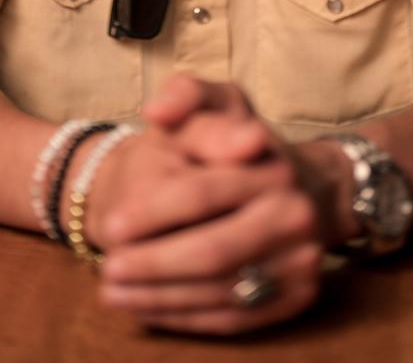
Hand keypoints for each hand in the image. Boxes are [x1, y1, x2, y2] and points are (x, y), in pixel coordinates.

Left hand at [91, 77, 337, 334]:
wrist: (297, 185)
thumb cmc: (234, 141)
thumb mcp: (214, 103)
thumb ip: (186, 94)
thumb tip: (159, 111)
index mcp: (271, 161)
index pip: (203, 193)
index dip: (154, 212)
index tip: (113, 225)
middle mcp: (296, 212)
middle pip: (215, 252)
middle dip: (155, 265)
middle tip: (109, 272)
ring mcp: (302, 258)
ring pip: (222, 291)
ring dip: (161, 297)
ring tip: (114, 292)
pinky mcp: (298, 295)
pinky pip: (235, 318)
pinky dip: (185, 318)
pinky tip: (148, 307)